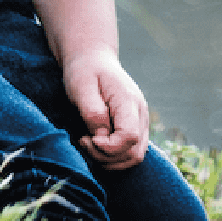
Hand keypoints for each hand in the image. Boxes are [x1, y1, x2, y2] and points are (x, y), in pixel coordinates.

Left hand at [62, 47, 148, 169]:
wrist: (93, 60)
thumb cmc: (84, 71)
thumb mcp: (81, 87)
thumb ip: (92, 112)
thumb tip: (101, 136)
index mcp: (128, 100)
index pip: (129, 136)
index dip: (109, 146)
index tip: (88, 138)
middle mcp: (140, 113)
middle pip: (134, 152)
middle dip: (106, 156)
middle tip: (84, 142)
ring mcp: (140, 121)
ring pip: (134, 156)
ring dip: (109, 160)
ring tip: (88, 143)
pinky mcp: (134, 127)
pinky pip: (130, 152)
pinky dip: (113, 157)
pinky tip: (96, 144)